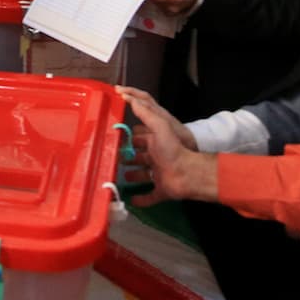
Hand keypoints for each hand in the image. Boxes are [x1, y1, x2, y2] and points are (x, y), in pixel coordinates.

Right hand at [116, 86, 217, 205]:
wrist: (188, 174)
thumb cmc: (172, 149)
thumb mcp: (159, 126)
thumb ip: (145, 113)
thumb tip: (129, 98)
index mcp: (155, 143)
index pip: (139, 137)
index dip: (129, 137)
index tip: (114, 136)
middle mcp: (157, 158)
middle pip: (139, 157)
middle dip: (128, 157)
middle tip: (112, 158)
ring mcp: (159, 175)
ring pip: (143, 175)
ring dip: (133, 176)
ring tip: (119, 177)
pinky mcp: (161, 191)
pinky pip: (150, 196)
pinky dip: (141, 199)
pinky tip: (131, 200)